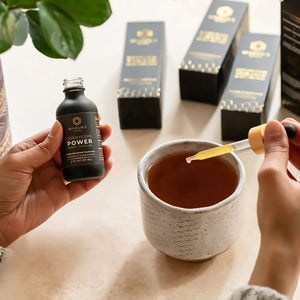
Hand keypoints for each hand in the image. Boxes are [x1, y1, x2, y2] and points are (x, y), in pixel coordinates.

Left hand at [0, 120, 111, 246]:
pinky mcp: (63, 194)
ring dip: (96, 157)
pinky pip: (83, 184)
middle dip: (90, 139)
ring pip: (81, 165)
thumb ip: (42, 147)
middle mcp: (48, 163)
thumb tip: (59, 128)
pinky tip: (105, 167)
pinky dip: (95, 177)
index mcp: (35, 151)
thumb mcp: (18, 161)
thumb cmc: (0, 187)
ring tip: (107, 149)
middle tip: (104, 131)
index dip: (74, 127)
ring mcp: (57, 179)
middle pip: (74, 148)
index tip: (87, 120)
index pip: (59, 135)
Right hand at [249, 119, 299, 297]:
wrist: (281, 249)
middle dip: (292, 140)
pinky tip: (278, 161)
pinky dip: (291, 163)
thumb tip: (273, 128)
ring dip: (290, 151)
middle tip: (271, 135)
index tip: (279, 126)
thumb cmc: (279, 218)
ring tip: (271, 146)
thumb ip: (274, 149)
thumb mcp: (272, 177)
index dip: (297, 130)